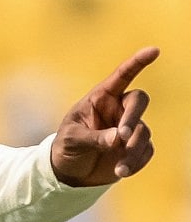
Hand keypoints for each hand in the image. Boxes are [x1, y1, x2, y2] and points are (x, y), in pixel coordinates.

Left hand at [51, 46, 158, 186]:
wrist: (71, 171)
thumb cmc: (67, 146)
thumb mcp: (73, 139)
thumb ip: (94, 137)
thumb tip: (119, 138)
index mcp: (100, 98)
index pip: (122, 76)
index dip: (137, 63)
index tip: (154, 50)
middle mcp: (118, 109)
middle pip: (138, 101)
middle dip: (133, 116)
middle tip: (123, 135)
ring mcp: (129, 128)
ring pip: (143, 131)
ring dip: (133, 149)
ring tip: (120, 168)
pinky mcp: (136, 147)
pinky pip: (146, 151)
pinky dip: (137, 161)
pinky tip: (122, 171)